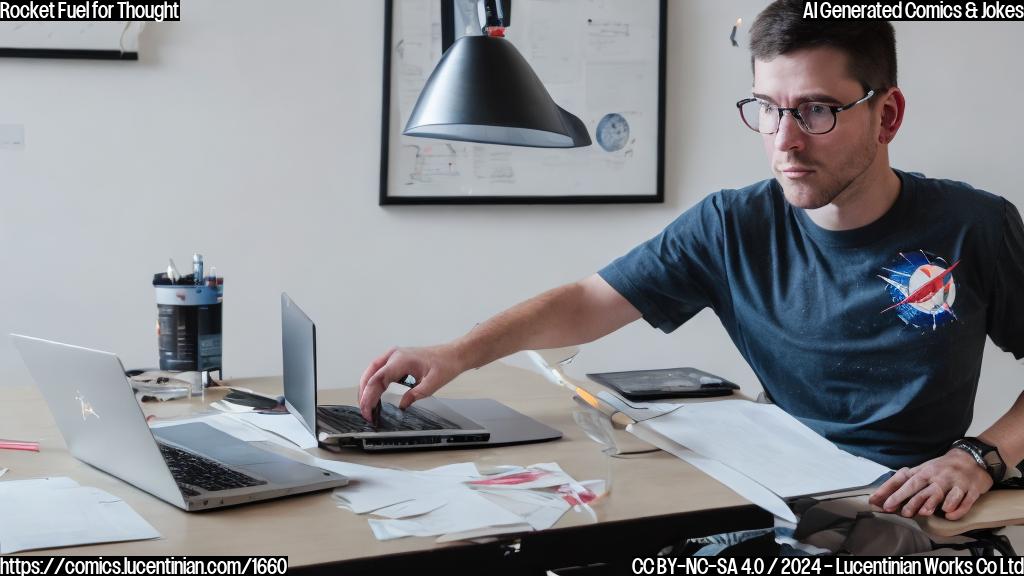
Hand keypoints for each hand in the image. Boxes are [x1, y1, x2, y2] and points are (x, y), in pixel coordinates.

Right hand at [357, 344, 464, 422]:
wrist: (452, 355)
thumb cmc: (445, 364)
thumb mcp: (433, 384)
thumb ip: (415, 395)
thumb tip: (401, 406)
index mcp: (401, 360)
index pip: (378, 378)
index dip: (369, 396)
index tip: (368, 410)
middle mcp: (394, 356)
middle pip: (370, 374)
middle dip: (364, 394)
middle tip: (365, 412)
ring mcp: (393, 357)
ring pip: (372, 372)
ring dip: (366, 388)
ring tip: (366, 406)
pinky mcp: (395, 361)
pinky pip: (379, 371)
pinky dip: (373, 383)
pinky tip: (374, 395)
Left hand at [868, 449, 992, 519]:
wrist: (971, 459)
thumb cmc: (941, 469)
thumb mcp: (923, 472)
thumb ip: (905, 484)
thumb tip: (881, 499)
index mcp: (923, 471)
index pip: (902, 480)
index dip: (889, 491)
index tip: (877, 501)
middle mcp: (936, 476)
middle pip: (918, 486)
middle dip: (907, 498)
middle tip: (899, 511)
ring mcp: (953, 482)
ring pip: (940, 493)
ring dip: (931, 503)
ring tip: (923, 512)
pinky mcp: (970, 489)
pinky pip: (963, 500)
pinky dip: (956, 508)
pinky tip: (949, 514)